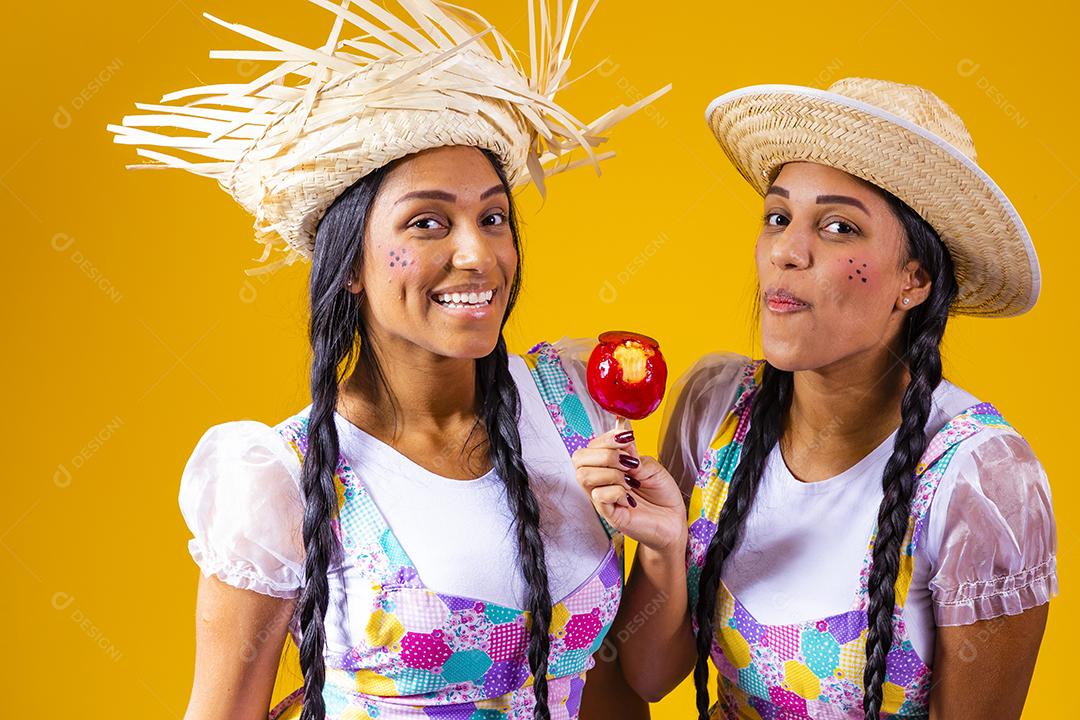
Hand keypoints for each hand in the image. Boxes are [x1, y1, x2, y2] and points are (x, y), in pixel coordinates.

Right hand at [572, 429, 687, 553]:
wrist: (673, 520)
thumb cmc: (662, 495)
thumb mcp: (651, 467)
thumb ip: (634, 454)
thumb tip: (622, 442)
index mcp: (608, 466)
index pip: (591, 446)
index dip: (606, 438)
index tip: (626, 437)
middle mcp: (601, 480)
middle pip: (579, 458)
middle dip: (605, 454)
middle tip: (628, 463)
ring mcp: (602, 497)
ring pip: (584, 476)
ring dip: (611, 473)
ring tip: (630, 482)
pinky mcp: (608, 513)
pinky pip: (599, 496)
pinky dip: (617, 491)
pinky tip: (630, 498)